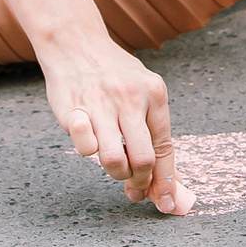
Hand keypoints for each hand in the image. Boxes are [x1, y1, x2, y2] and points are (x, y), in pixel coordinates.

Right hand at [45, 38, 189, 213]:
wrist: (75, 43)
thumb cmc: (113, 75)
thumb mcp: (144, 93)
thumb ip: (155, 134)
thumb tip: (171, 183)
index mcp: (155, 93)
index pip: (164, 149)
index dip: (164, 182)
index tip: (163, 204)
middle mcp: (132, 97)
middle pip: (143, 160)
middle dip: (139, 181)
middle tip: (132, 185)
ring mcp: (102, 103)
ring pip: (115, 160)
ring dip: (115, 172)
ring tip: (111, 163)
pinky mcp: (74, 109)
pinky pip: (84, 147)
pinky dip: (87, 152)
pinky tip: (89, 141)